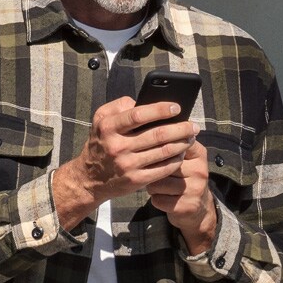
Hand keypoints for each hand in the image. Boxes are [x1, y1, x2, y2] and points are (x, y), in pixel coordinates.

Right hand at [52, 96, 214, 252]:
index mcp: (108, 127)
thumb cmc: (101, 143)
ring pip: (164, 152)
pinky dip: (176, 160)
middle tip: (193, 125)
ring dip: (182, 144)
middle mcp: (117, 146)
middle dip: (180, 128)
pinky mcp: (136, 180)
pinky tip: (182, 154)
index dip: (160, 110)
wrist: (89, 178)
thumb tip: (141, 101)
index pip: (138, 115)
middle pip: (157, 135)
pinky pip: (163, 169)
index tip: (177, 107)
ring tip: (191, 137)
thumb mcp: (100, 120)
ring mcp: (127, 165)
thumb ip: (119, 106)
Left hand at [144, 128, 217, 256]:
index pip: (174, 143)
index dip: (157, 147)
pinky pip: (158, 199)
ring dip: (152, 186)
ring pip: (157, 182)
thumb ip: (171, 144)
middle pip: (162, 163)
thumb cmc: (182, 177)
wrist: (196, 209)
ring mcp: (195, 189)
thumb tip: (147, 125)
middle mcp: (200, 170)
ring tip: (159, 186)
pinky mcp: (187, 206)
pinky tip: (162, 197)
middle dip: (152, 168)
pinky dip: (156, 199)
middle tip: (152, 171)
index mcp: (199, 153)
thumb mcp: (183, 158)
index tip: (150, 150)